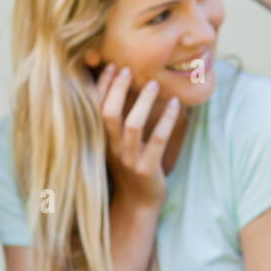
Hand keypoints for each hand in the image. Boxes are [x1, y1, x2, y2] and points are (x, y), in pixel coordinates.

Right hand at [96, 64, 179, 210]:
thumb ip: (116, 123)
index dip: (102, 86)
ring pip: (133, 126)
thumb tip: (122, 88)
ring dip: (143, 102)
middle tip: (128, 68)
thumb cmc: (130, 168)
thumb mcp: (117, 145)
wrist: (138, 204)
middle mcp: (112, 149)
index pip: (95, 108)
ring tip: (154, 83)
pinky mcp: (148, 169)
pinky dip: (167, 120)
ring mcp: (129, 160)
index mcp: (102, 140)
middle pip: (108, 114)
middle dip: (116, 89)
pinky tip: (175, 104)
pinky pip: (158, 140)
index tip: (112, 66)